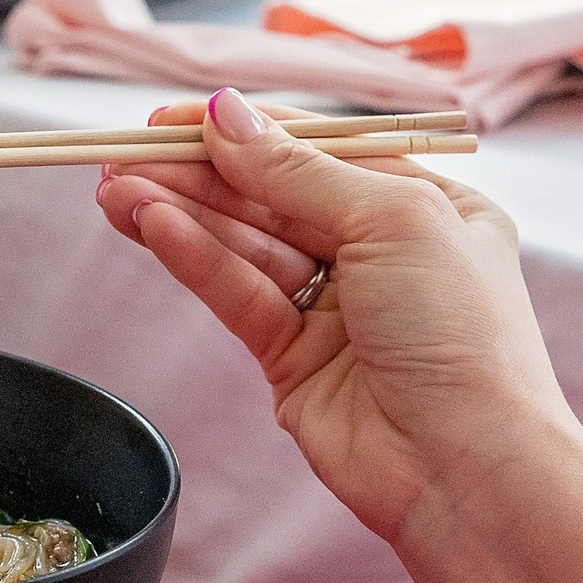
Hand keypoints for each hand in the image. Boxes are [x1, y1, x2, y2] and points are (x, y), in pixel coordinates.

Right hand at [97, 89, 576, 545]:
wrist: (468, 467)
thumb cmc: (462, 334)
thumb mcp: (392, 220)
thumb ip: (299, 172)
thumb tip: (226, 115)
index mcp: (425, 206)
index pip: (319, 150)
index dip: (245, 130)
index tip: (172, 118)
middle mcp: (378, 252)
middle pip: (270, 196)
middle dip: (197, 172)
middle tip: (121, 152)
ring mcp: (334, 307)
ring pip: (244, 244)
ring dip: (180, 213)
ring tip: (114, 190)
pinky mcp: (293, 358)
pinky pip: (237, 294)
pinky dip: (195, 259)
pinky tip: (153, 227)